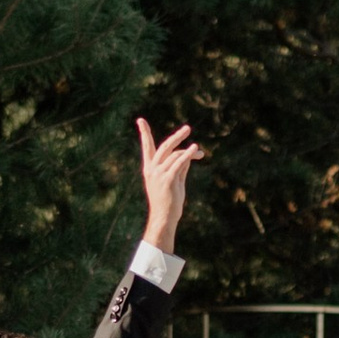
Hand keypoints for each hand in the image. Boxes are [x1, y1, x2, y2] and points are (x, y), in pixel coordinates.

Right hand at [137, 114, 205, 253]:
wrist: (164, 217)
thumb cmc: (169, 201)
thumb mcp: (173, 180)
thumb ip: (179, 166)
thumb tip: (189, 154)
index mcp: (150, 168)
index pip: (147, 147)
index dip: (144, 133)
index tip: (140, 120)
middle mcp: (152, 169)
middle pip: (165, 147)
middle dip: (177, 137)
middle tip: (188, 129)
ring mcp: (159, 174)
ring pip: (175, 155)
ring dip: (189, 152)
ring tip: (198, 151)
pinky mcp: (168, 179)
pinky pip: (179, 162)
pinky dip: (188, 154)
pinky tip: (195, 149)